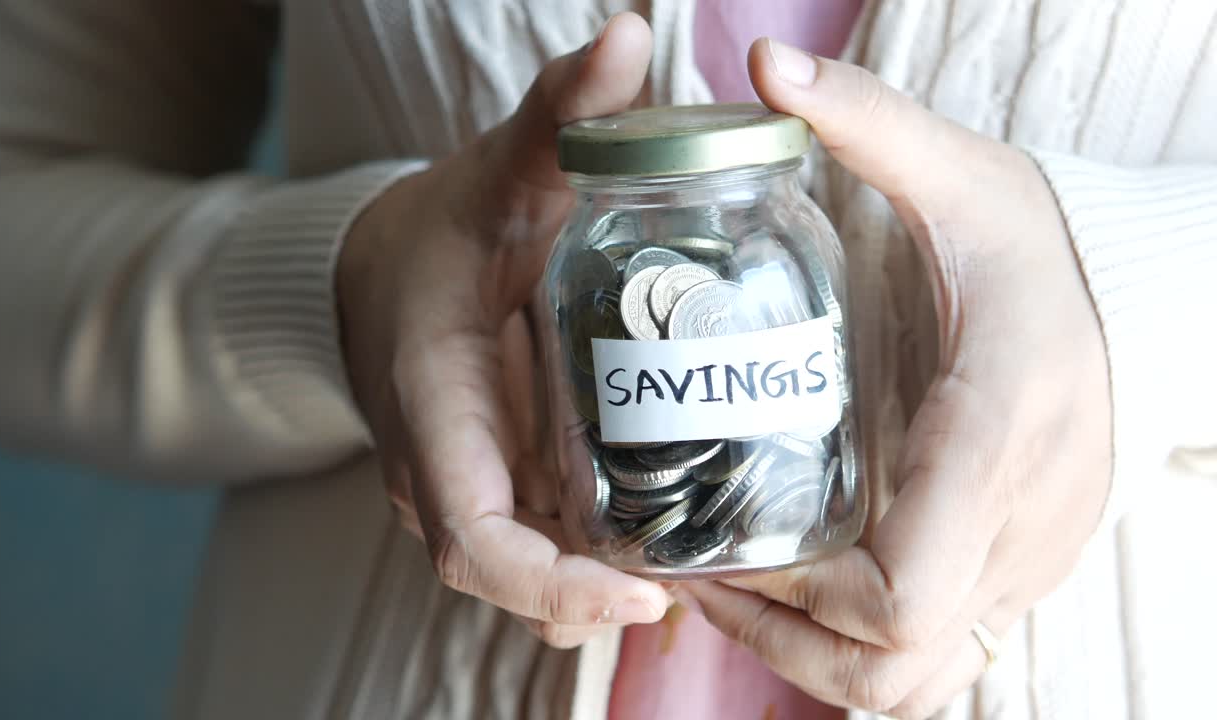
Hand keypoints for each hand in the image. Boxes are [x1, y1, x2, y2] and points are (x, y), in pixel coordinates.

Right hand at [335, 13, 670, 647]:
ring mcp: (457, 485)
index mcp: (431, 403)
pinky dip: (584, 566)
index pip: (472, 534)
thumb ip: (559, 112)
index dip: (548, 580)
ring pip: (519, 576)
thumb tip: (628, 30)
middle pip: (505, 576)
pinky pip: (529, 550)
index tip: (640, 594)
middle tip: (697, 586)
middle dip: (590, 600)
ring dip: (595, 592)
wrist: (376, 271)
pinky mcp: (482, 486)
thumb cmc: (440, 230)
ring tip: (694, 576)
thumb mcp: (499, 171)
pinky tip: (659, 552)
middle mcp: (435, 467)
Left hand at [682, 39, 1111, 716]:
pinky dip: (858, 646)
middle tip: (701, 574)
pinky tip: (802, 584)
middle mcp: (1016, 522)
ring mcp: (1026, 561)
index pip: (906, 586)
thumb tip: (764, 65)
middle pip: (894, 666)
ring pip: (916, 683)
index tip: (722, 547)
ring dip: (812, 659)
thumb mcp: (958, 172)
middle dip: (779, 640)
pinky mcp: (1020, 568)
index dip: (800, 595)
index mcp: (994, 433)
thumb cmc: (1040, 238)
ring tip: (737, 589)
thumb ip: (865, 122)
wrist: (1147, 293)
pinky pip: (938, 654)